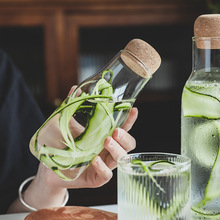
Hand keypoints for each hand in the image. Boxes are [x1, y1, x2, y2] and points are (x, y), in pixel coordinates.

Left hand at [19, 107, 137, 210]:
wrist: (49, 167)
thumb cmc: (62, 144)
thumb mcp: (66, 123)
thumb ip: (72, 106)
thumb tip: (74, 88)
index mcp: (104, 136)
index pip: (122, 128)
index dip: (129, 120)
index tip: (133, 109)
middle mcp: (107, 150)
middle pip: (128, 145)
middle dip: (126, 137)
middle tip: (116, 130)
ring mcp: (103, 165)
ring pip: (121, 159)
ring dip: (117, 150)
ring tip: (106, 140)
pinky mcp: (96, 179)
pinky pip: (106, 175)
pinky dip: (103, 167)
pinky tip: (95, 160)